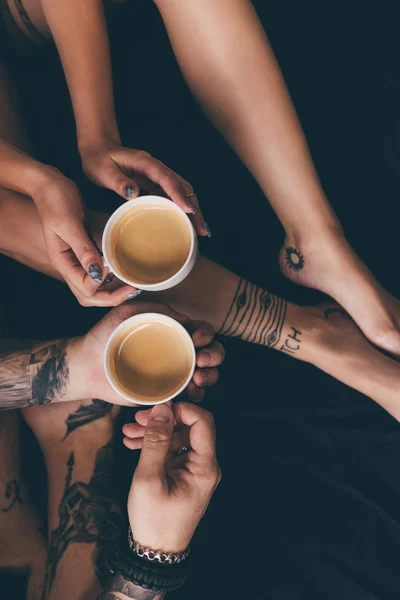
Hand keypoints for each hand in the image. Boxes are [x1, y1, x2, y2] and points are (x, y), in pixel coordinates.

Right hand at [33, 173, 136, 305]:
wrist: (51, 185)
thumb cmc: (56, 201)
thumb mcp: (70, 225)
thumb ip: (83, 249)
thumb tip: (98, 273)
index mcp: (62, 262)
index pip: (85, 290)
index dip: (103, 285)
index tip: (114, 268)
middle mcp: (70, 265)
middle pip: (89, 295)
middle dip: (111, 297)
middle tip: (133, 289)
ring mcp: (77, 259)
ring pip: (95, 286)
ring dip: (113, 289)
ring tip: (133, 284)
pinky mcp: (86, 251)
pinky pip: (99, 271)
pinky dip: (112, 275)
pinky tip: (125, 269)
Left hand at [72, 301, 224, 404]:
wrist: (87, 365)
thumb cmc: (106, 335)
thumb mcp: (128, 312)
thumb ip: (154, 308)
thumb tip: (182, 317)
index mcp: (173, 331)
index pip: (202, 330)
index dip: (207, 333)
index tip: (197, 337)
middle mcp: (179, 352)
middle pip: (212, 353)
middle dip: (214, 355)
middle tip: (202, 360)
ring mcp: (175, 374)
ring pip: (207, 375)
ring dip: (210, 376)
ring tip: (197, 378)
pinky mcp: (167, 394)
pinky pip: (190, 396)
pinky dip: (197, 395)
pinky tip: (190, 392)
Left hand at [81, 144, 210, 236]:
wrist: (98, 149)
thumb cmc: (99, 160)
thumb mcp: (104, 171)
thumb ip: (119, 181)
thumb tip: (134, 193)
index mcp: (146, 163)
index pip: (167, 179)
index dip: (179, 194)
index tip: (188, 210)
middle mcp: (156, 168)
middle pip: (182, 186)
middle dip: (194, 207)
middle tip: (201, 229)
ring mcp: (158, 176)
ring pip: (182, 192)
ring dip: (193, 210)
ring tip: (201, 230)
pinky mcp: (156, 184)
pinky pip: (173, 196)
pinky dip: (183, 209)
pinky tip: (188, 223)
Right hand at [124, 402, 220, 552]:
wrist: (155, 552)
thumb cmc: (154, 519)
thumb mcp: (149, 478)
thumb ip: (156, 441)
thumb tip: (162, 409)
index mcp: (205, 466)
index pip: (203, 421)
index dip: (181, 410)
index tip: (156, 409)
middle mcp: (206, 466)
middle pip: (189, 429)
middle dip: (162, 421)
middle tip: (136, 420)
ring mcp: (196, 471)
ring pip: (178, 438)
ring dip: (155, 433)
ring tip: (128, 433)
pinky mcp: (185, 476)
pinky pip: (174, 452)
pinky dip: (156, 447)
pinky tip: (134, 444)